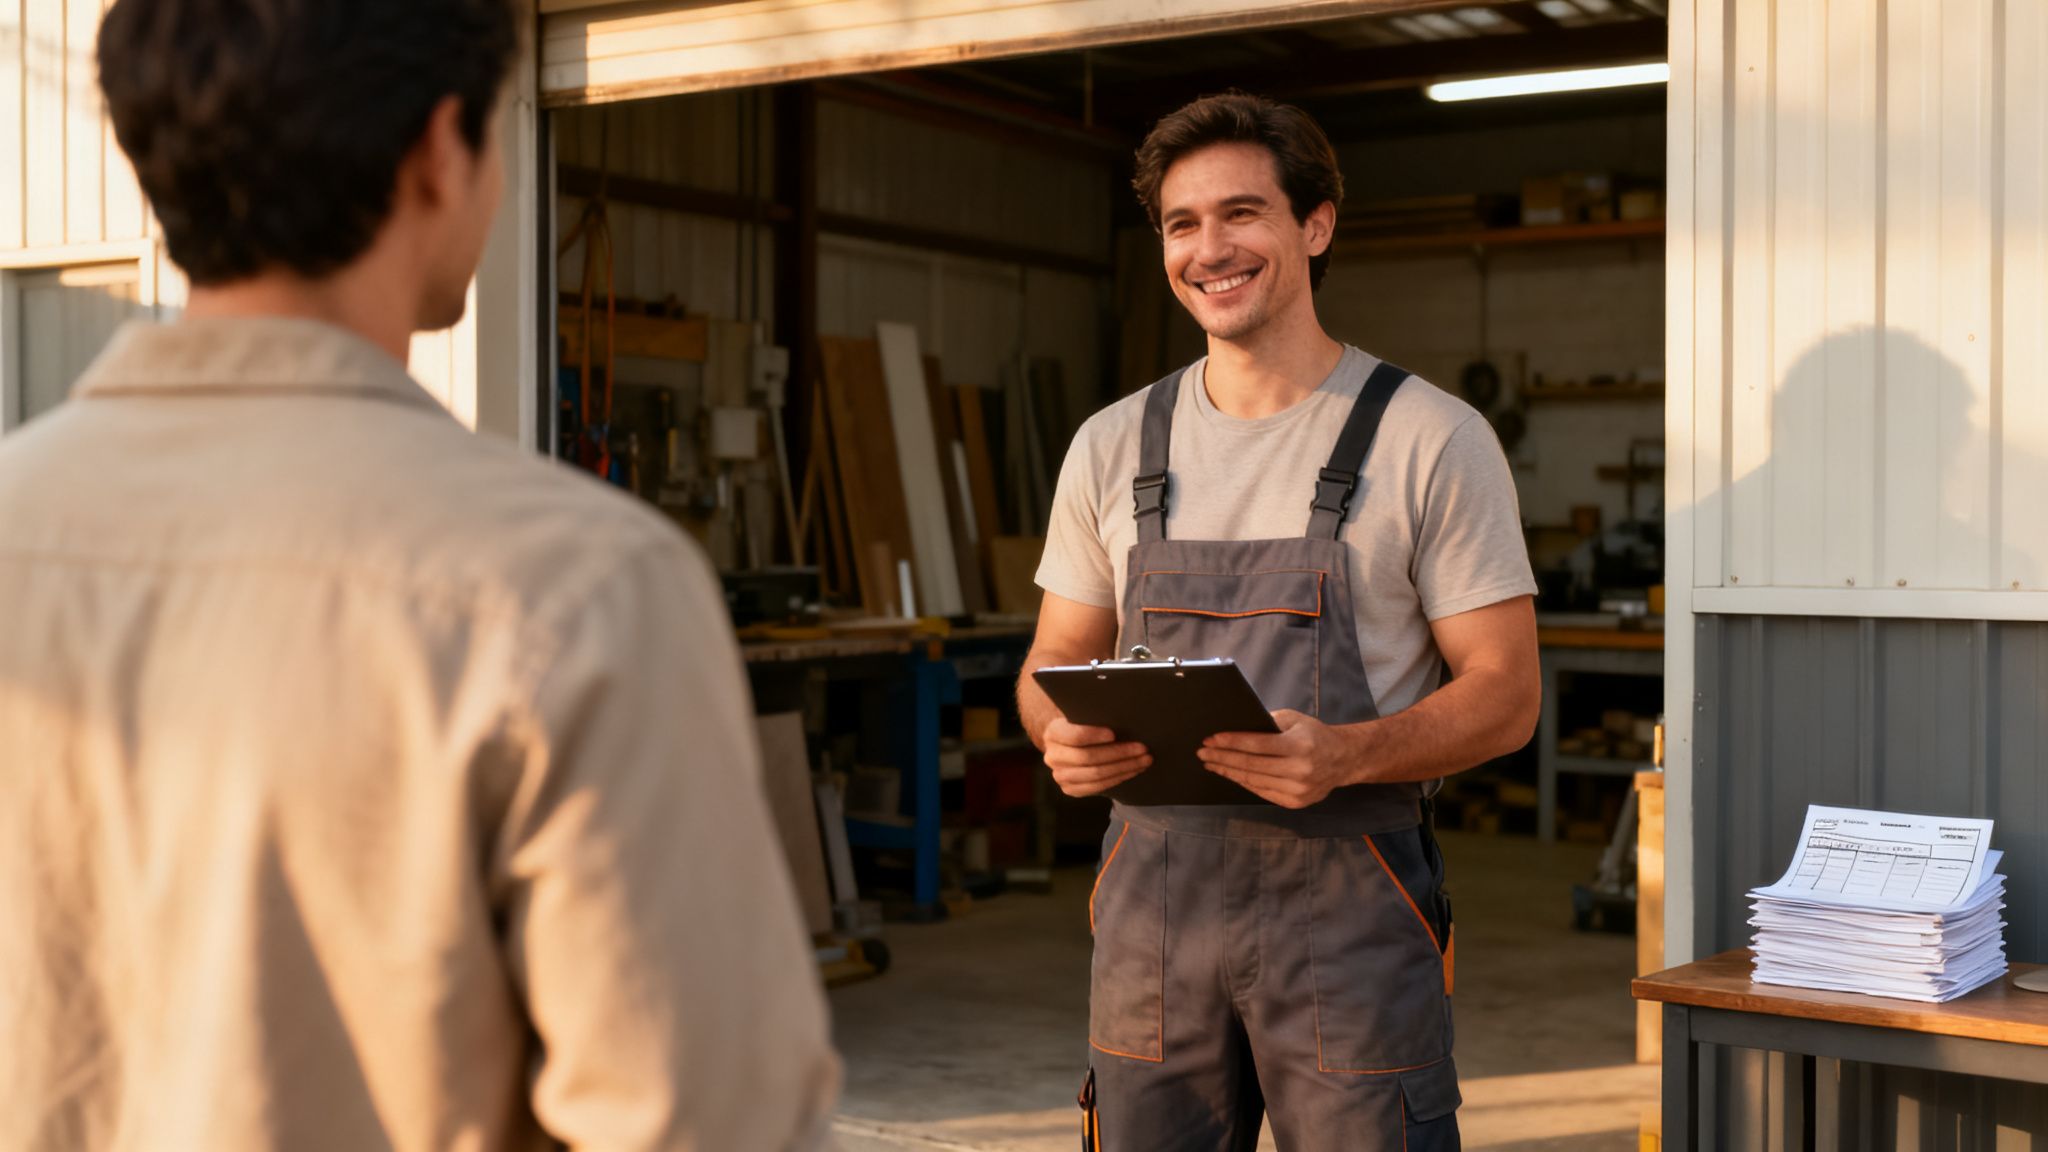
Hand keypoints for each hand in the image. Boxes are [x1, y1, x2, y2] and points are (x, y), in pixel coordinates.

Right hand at [1041, 718, 1150, 797]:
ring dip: (1124, 767)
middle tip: (1142, 748)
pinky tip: (1134, 770)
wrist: (1070, 745)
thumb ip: (1093, 713)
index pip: (1073, 736)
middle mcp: (1052, 756)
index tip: (1113, 733)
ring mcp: (1060, 776)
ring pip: (1095, 774)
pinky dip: (1119, 778)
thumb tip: (1120, 707)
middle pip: (1087, 757)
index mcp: (1053, 733)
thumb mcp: (1082, 715)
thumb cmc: (1084, 725)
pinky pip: (1097, 787)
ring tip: (1145, 759)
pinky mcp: (1071, 789)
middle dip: (1118, 753)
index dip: (1093, 735)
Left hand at [1198, 710, 1356, 808]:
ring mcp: (1298, 789)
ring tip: (1211, 763)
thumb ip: (1267, 722)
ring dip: (1228, 771)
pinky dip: (1243, 782)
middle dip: (1223, 757)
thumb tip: (1234, 728)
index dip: (1231, 742)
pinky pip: (1261, 791)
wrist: (1343, 759)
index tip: (1211, 739)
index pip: (1257, 745)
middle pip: (1251, 765)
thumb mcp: (1294, 719)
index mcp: (1300, 745)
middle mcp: (1300, 770)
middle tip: (1203, 752)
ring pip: (1253, 780)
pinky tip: (1229, 773)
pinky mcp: (1295, 802)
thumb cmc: (1314, 735)